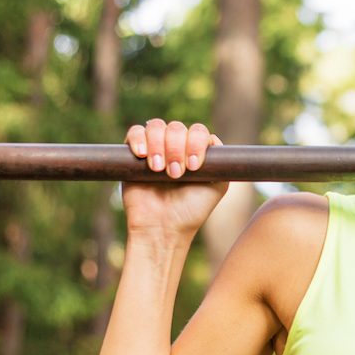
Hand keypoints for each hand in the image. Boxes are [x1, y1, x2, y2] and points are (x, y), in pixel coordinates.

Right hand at [122, 119, 228, 237]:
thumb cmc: (191, 211)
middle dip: (177, 148)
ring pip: (156, 126)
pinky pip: (135, 132)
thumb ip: (222, 164)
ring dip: (159, 144)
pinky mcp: (133, 154)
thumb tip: (213, 140)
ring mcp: (155, 149)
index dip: (196, 143)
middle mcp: (176, 148)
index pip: (198, 131)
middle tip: (175, 174)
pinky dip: (139, 139)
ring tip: (158, 169)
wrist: (162, 228)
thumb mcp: (217, 187)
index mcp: (196, 152)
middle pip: (177, 127)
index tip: (194, 166)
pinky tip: (142, 154)